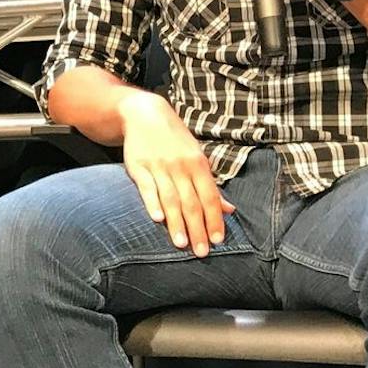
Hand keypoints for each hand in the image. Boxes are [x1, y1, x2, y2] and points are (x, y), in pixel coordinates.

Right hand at [116, 92, 234, 257]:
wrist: (145, 115)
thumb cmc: (174, 140)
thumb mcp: (197, 158)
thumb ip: (211, 185)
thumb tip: (230, 209)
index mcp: (199, 164)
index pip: (210, 197)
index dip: (215, 220)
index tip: (218, 240)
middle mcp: (181, 166)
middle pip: (192, 203)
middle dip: (198, 229)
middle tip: (201, 251)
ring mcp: (159, 167)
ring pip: (171, 200)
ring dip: (177, 223)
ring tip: (180, 244)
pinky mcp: (138, 167)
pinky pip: (147, 188)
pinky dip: (152, 204)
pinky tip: (157, 219)